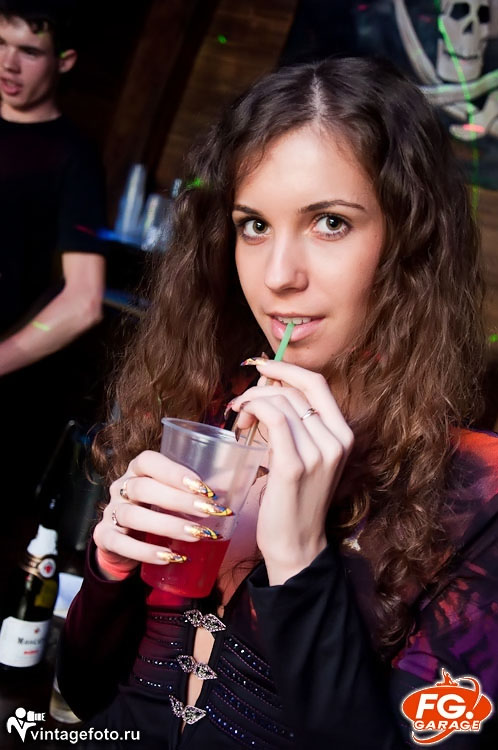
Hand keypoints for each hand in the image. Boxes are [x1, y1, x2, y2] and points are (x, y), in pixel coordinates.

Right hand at [93, 451, 231, 579]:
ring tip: (196, 535)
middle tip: (208, 512)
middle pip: (143, 488)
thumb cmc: (157, 511)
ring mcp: (110, 511)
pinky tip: (170, 556)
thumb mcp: (173, 497)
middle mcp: (121, 486)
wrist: (124, 542)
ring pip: (133, 515)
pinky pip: (121, 542)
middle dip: (178, 500)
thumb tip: (236, 488)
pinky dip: (146, 551)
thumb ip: (194, 491)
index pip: (148, 460)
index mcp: (138, 470)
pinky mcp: (103, 537)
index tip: (204, 487)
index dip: (174, 471)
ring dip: (168, 525)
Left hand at [230, 360, 353, 584]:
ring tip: (238, 420)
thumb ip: (295, 423)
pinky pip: (274, 419)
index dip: (287, 368)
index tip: (261, 366)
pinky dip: (254, 410)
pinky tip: (241, 422)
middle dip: (260, 388)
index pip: (317, 383)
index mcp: (343, 434)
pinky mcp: (294, 466)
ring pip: (281, 401)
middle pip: (295, 389)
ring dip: (251, 402)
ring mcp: (319, 453)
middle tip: (239, 405)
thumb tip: (268, 386)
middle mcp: (337, 440)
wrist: (297, 545)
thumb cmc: (294, 499)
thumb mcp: (306, 455)